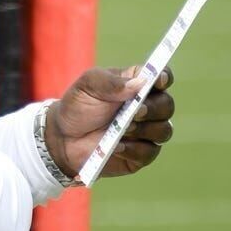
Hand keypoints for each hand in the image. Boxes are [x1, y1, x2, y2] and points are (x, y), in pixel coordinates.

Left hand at [44, 67, 174, 180]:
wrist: (63, 138)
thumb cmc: (78, 106)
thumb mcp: (88, 85)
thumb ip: (111, 82)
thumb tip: (139, 83)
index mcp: (137, 84)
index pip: (162, 76)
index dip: (164, 77)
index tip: (157, 81)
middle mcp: (147, 107)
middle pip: (167, 105)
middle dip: (153, 109)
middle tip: (135, 111)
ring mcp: (146, 132)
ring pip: (163, 130)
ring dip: (145, 129)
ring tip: (123, 129)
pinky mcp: (141, 154)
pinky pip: (149, 152)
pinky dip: (134, 149)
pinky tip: (117, 146)